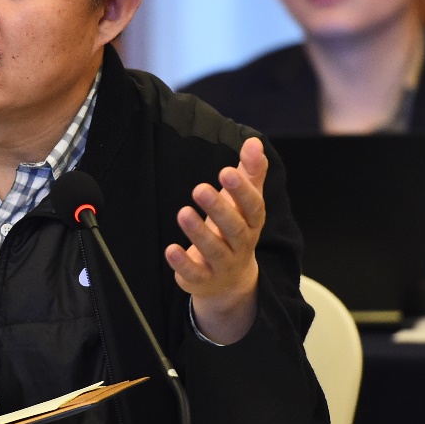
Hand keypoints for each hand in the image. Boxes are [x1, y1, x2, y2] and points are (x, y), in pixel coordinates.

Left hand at [165, 136, 266, 343]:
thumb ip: (250, 173)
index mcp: (252, 223)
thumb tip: (254, 142)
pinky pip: (195, 273)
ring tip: (183, 211)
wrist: (230, 281)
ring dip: (199, 232)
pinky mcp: (203, 279)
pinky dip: (183, 262)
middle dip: (219, 209)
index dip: (242, 191)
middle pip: (235, 229)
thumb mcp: (243, 202)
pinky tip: (170, 249)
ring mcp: (224, 265)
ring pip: (215, 251)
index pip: (253, 207)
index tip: (227, 171)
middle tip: (199, 188)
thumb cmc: (234, 229)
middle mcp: (242, 245)